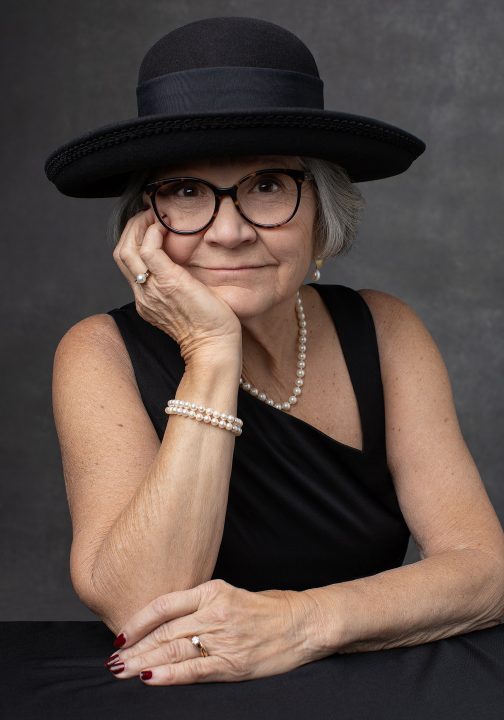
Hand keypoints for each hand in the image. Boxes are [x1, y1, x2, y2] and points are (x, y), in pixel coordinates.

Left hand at [104, 578, 322, 684]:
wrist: (303, 623)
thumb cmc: (268, 608)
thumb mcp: (231, 595)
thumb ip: (200, 606)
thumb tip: (166, 622)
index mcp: (212, 590)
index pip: (164, 605)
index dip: (138, 621)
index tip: (121, 635)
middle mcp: (214, 612)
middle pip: (164, 631)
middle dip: (135, 647)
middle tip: (113, 660)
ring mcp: (223, 638)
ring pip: (174, 650)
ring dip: (144, 661)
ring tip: (121, 671)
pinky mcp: (233, 663)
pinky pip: (194, 670)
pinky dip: (168, 674)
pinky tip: (150, 677)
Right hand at [113, 208, 241, 363]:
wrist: (214, 347)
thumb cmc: (211, 329)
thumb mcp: (188, 303)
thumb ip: (180, 285)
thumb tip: (189, 266)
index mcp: (146, 300)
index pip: (128, 263)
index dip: (134, 240)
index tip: (150, 226)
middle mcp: (143, 294)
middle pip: (121, 254)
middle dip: (132, 228)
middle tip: (149, 215)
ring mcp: (152, 289)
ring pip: (127, 249)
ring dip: (139, 226)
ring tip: (155, 216)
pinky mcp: (168, 282)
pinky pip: (148, 250)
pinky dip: (152, 233)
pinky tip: (164, 228)